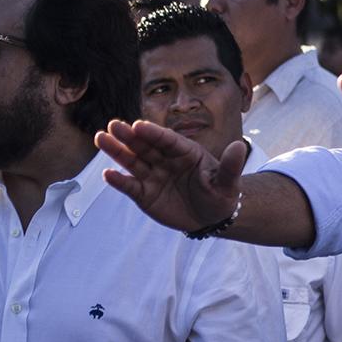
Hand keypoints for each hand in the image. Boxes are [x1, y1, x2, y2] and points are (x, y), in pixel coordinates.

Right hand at [98, 118, 245, 232]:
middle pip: (145, 146)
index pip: (167, 140)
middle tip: (113, 125)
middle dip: (129, 136)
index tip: (139, 125)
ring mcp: (153, 176)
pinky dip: (119, 181)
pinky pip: (130, 186)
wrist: (212, 217)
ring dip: (117, 151)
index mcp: (185, 152)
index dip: (153, 133)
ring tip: (101, 138)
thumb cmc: (220, 195)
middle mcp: (165, 160)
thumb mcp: (228, 183)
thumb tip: (240, 146)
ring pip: (133, 161)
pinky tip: (108, 174)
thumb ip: (231, 166)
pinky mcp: (144, 194)